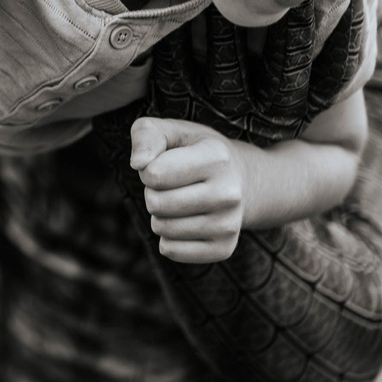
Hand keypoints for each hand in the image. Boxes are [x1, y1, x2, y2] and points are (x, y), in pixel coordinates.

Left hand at [128, 117, 243, 262]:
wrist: (242, 182)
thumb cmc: (197, 152)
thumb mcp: (172, 131)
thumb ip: (147, 135)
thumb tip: (138, 164)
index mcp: (217, 157)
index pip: (153, 174)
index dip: (148, 169)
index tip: (165, 164)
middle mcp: (229, 193)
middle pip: (155, 203)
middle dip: (152, 193)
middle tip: (171, 186)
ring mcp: (229, 224)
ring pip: (162, 228)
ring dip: (160, 215)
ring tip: (180, 201)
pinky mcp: (224, 248)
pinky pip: (171, 250)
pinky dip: (168, 238)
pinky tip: (185, 222)